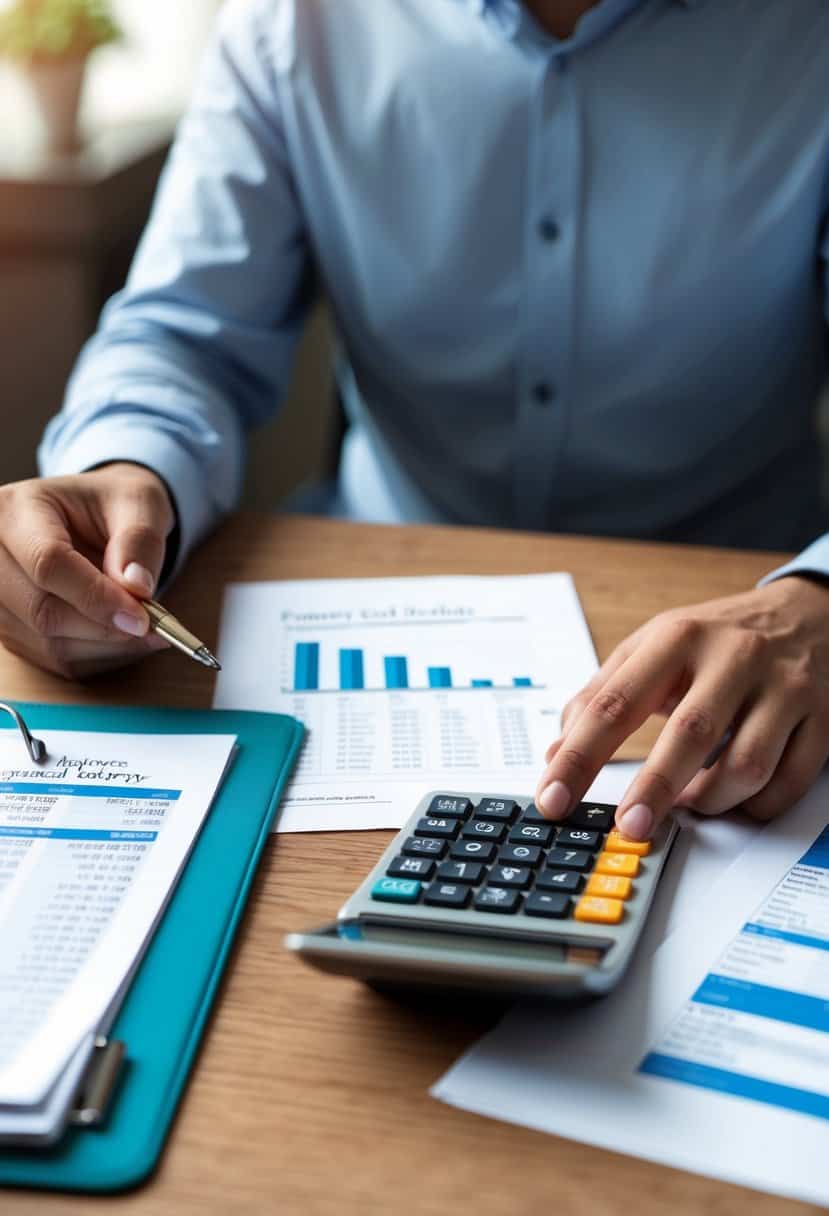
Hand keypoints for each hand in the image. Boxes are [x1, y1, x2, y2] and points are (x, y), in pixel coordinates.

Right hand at [0, 464, 175, 678]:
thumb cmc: (111, 504)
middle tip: (152, 625)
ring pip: (49, 643)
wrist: (92, 517)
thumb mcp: (138, 502)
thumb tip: (136, 588)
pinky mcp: (10, 628)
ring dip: (105, 646)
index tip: (141, 616)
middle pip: (43, 611)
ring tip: (145, 627)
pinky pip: (54, 659)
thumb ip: (139, 540)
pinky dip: (97, 655)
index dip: (96, 597)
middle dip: (104, 627)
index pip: (48, 563)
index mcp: (16, 509)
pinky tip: (122, 635)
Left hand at [534, 576, 828, 839]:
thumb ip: (600, 696)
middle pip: (688, 734)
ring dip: (711, 800)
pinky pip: (788, 781)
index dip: (579, 757)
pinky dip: (756, 804)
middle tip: (629, 827)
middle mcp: (732, 657)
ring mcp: (782, 686)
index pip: (615, 702)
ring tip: (689, 802)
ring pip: (746, 766)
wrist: (808, 612)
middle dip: (654, 789)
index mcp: (676, 637)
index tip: (552, 798)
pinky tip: (736, 799)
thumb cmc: (717, 638)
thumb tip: (556, 755)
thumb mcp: (653, 646)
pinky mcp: (821, 716)